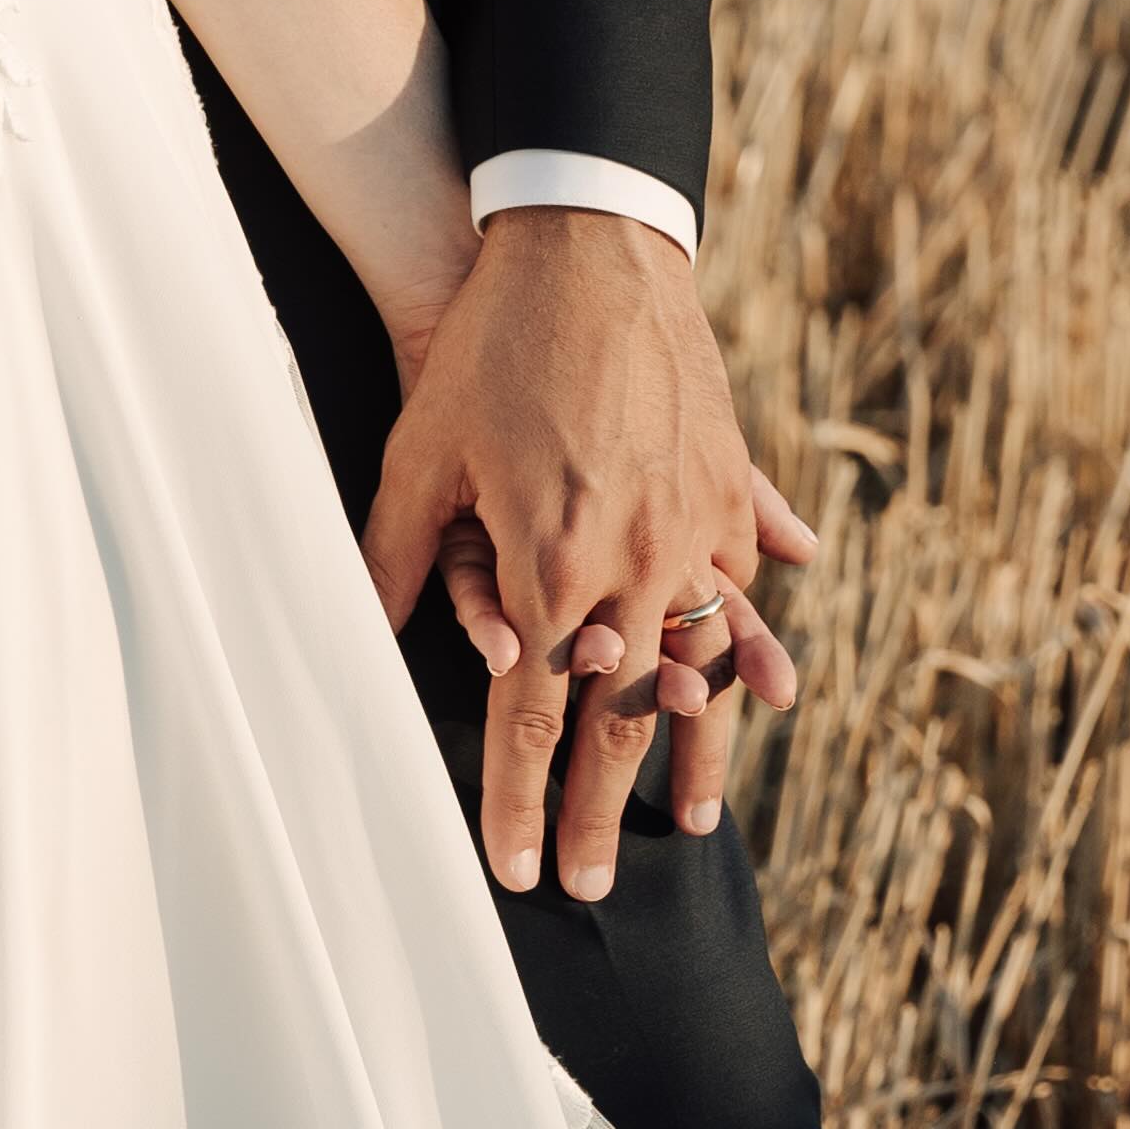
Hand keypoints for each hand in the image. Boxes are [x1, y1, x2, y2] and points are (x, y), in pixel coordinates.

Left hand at [364, 208, 814, 894]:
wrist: (586, 243)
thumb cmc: (486, 347)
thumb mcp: (420, 452)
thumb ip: (395, 558)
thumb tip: (364, 634)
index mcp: (549, 568)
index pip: (530, 718)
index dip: (517, 802)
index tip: (509, 872)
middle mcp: (631, 563)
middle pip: (617, 721)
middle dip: (597, 811)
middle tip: (586, 885)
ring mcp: (691, 526)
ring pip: (697, 671)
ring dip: (696, 752)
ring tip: (695, 821)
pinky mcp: (725, 485)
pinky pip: (739, 583)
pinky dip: (747, 643)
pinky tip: (764, 689)